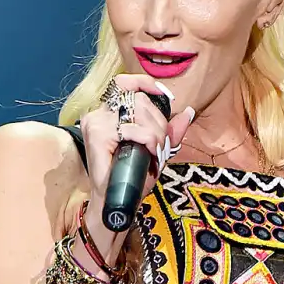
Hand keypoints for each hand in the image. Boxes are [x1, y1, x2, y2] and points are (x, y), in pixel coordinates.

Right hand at [78, 75, 193, 258]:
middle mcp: (99, 113)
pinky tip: (148, 152)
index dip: (145, 83)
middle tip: (162, 146)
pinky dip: (147, 140)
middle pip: (140, 100)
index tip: (165, 95)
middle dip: (160, 123)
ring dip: (156, 133)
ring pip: (139, 111)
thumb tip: (188, 112)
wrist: (117, 201)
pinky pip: (133, 129)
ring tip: (155, 152)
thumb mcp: (156, 150)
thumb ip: (170, 131)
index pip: (125, 83)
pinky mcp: (96, 134)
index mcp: (109, 113)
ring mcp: (96, 122)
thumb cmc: (132, 176)